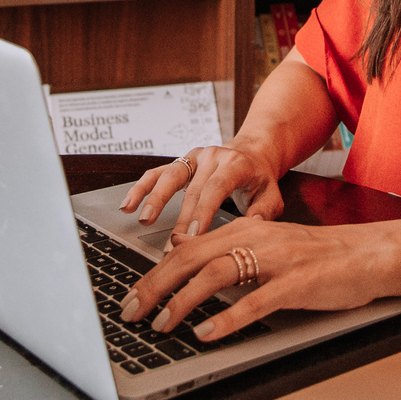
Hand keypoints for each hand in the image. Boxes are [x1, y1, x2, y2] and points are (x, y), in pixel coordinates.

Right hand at [118, 143, 284, 242]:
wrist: (254, 152)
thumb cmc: (261, 179)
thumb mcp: (273, 195)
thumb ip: (265, 212)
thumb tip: (250, 228)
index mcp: (236, 164)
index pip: (216, 188)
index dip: (202, 212)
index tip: (191, 237)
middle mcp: (213, 156)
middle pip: (192, 190)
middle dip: (180, 220)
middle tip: (170, 248)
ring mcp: (195, 157)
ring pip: (170, 175)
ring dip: (154, 199)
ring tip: (143, 220)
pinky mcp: (182, 161)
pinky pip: (158, 173)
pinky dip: (142, 188)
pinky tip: (128, 205)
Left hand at [118, 216, 400, 343]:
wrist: (369, 254)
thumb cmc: (319, 259)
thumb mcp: (269, 253)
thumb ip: (234, 262)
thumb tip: (191, 287)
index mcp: (244, 229)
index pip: (186, 248)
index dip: (152, 273)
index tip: (130, 296)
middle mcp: (255, 238)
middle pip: (190, 257)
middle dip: (153, 286)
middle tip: (130, 312)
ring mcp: (276, 260)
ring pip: (215, 274)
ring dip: (182, 301)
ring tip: (162, 324)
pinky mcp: (296, 283)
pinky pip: (255, 301)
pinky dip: (227, 318)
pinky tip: (207, 333)